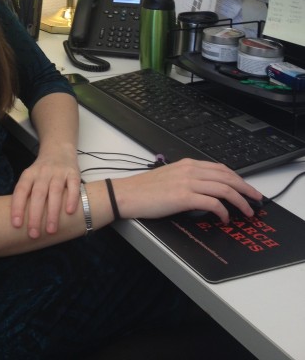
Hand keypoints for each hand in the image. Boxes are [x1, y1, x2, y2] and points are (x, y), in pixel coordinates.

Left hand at [10, 144, 80, 238]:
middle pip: (38, 193)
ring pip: (55, 191)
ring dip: (52, 212)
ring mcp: (59, 172)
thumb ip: (26, 194)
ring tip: (51, 230)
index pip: (21, 190)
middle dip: (35, 215)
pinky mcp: (73, 172)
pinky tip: (69, 212)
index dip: (17, 206)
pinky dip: (71, 198)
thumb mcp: (30, 177)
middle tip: (33, 234)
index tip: (16, 225)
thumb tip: (19, 223)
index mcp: (29, 174)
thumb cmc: (42, 171)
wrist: (59, 148)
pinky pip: (73, 185)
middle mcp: (43, 172)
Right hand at [113, 158, 262, 223]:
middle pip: (227, 176)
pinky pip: (212, 202)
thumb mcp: (170, 177)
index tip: (247, 188)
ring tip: (246, 211)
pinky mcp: (183, 197)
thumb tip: (204, 190)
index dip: (238, 178)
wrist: (127, 194)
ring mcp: (187, 182)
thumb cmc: (145, 189)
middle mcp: (189, 170)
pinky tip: (225, 218)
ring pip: (223, 188)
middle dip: (246, 188)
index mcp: (187, 164)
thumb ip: (188, 179)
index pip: (220, 168)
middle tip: (256, 199)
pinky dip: (223, 211)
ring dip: (239, 201)